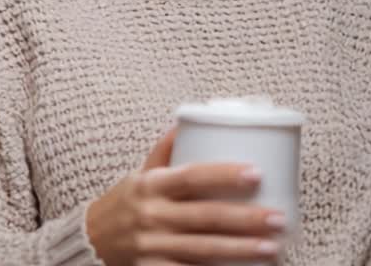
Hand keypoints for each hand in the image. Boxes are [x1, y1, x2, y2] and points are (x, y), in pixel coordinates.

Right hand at [85, 128, 285, 264]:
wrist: (91, 239)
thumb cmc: (125, 203)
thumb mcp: (140, 175)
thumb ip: (163, 151)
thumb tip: (186, 120)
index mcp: (151, 185)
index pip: (191, 176)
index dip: (224, 175)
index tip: (257, 173)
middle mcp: (151, 214)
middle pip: (205, 216)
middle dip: (245, 219)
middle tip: (279, 218)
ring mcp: (151, 246)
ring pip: (203, 249)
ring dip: (240, 249)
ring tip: (272, 247)